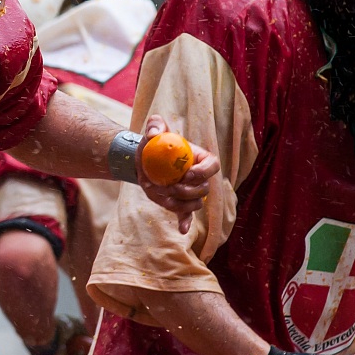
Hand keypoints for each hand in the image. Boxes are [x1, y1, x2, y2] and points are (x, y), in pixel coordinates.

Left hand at [135, 115, 219, 234]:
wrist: (142, 162)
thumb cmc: (152, 144)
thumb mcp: (152, 130)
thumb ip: (154, 125)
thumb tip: (154, 133)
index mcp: (199, 158)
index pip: (212, 165)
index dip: (204, 172)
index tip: (188, 174)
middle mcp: (199, 177)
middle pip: (204, 189)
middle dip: (188, 191)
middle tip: (169, 187)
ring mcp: (190, 192)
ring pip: (195, 203)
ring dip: (181, 204)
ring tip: (163, 196)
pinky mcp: (179, 203)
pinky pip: (186, 215)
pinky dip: (185, 222)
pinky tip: (182, 230)